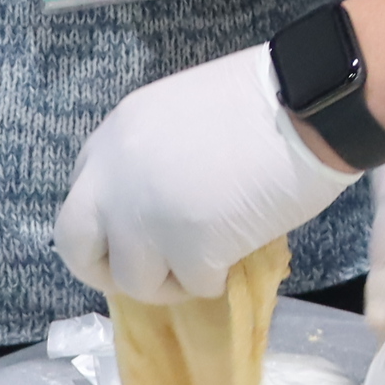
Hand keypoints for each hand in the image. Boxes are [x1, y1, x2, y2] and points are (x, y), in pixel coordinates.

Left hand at [56, 45, 359, 305]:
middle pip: (75, 245)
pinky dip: (216, 279)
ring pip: (133, 281)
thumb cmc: (262, 98)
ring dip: (171, 280)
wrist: (309, 103)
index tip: (141, 231)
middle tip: (149, 273)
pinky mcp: (188, 247)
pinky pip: (193, 285)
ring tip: (211, 259)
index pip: (82, 196)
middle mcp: (113, 179)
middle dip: (106, 269)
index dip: (111, 222)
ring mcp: (145, 217)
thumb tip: (159, 204)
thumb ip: (152, 159)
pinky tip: (240, 250)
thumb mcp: (179, 118)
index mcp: (112, 138)